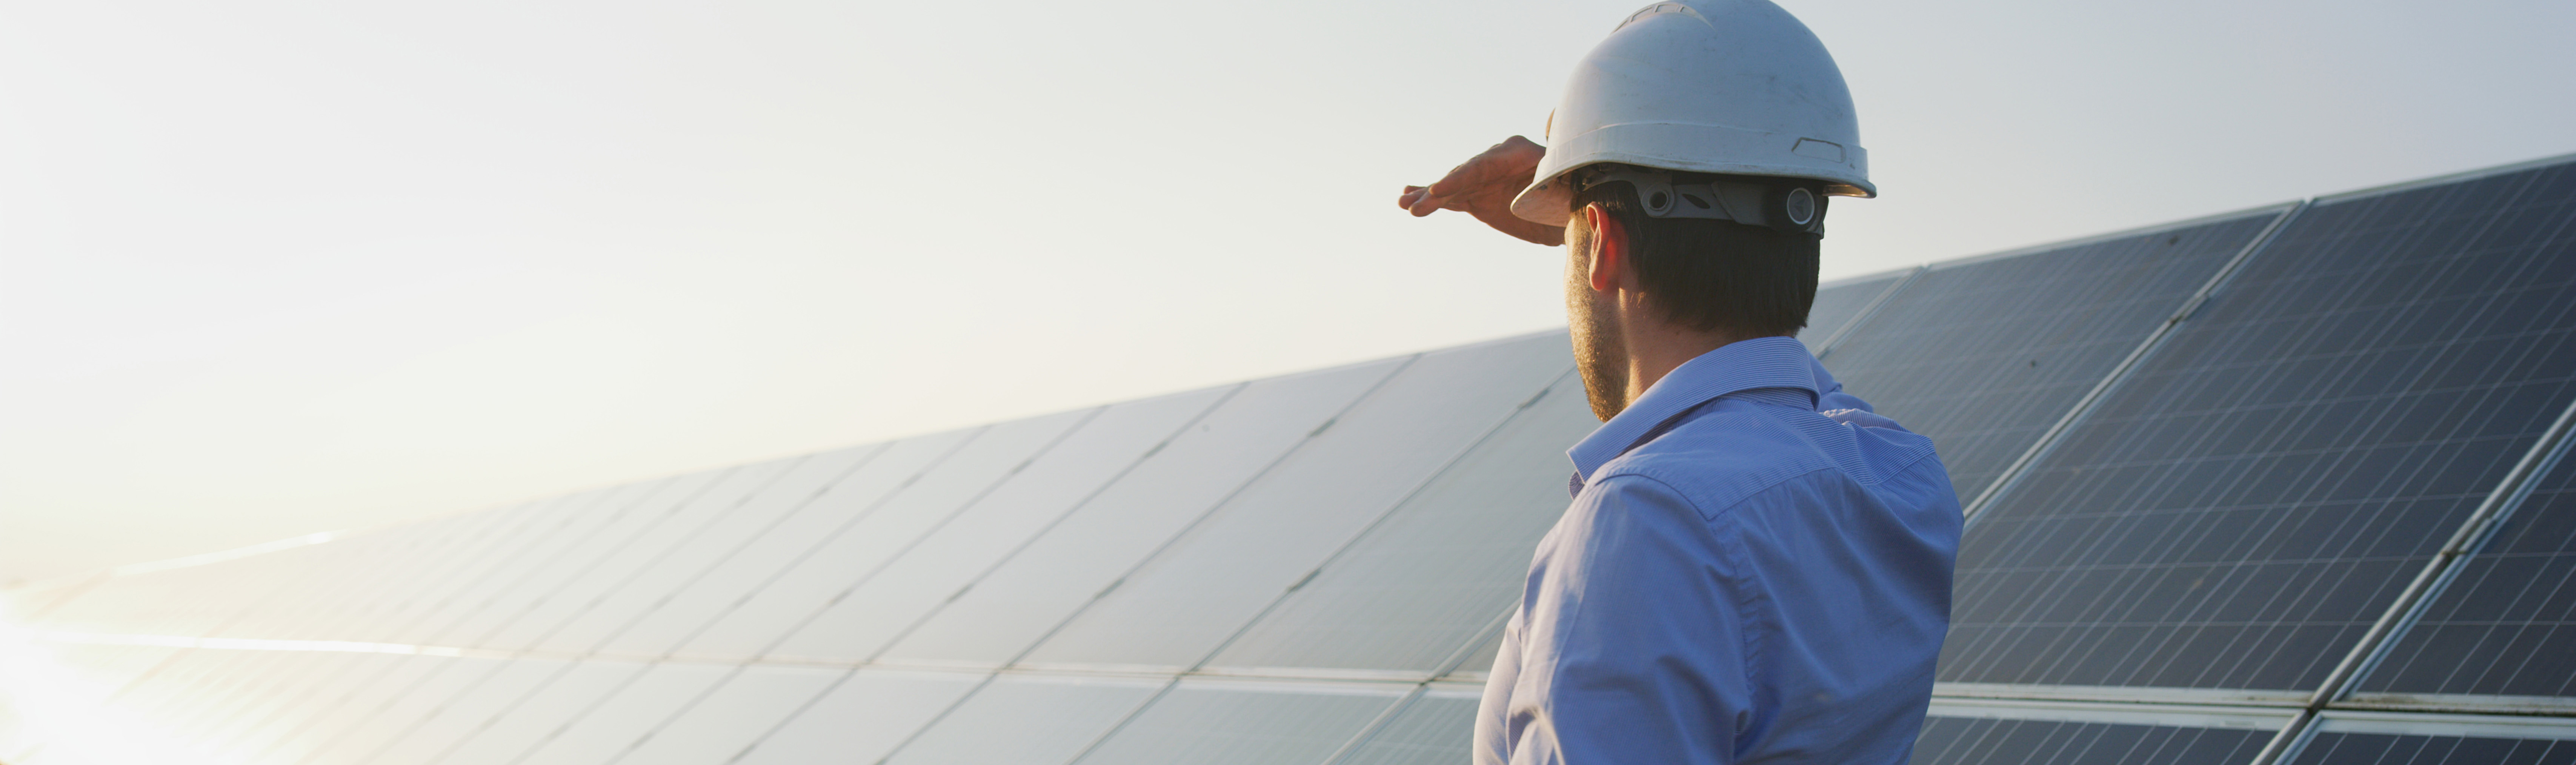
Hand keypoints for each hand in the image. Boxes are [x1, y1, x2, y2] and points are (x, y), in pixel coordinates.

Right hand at [1399, 135, 1566, 245]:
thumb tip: (1552, 157)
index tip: (1440, 190)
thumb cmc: (1573, 196)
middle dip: (1438, 190)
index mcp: (1518, 152)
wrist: (1571, 214)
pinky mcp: (1474, 196)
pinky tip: (1406, 198)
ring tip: (1404, 204)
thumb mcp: (1567, 184)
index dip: (1460, 178)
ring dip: (1427, 196)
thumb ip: (1554, 174)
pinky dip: (1428, 199)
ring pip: (1451, 188)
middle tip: (1416, 203)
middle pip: (1462, 175)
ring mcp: (1482, 179)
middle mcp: (1496, 160)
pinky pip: (1449, 197)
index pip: (1484, 165)